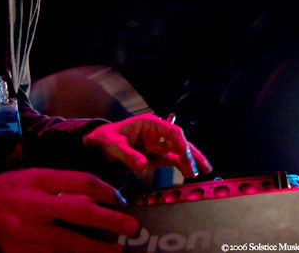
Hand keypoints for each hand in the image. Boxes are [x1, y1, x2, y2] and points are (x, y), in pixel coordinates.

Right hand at [0, 167, 139, 252]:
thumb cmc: (12, 189)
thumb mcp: (37, 178)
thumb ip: (65, 188)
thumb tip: (96, 198)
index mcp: (39, 181)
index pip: (78, 181)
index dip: (103, 190)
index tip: (120, 200)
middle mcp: (34, 206)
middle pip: (76, 212)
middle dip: (107, 220)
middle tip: (130, 227)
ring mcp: (26, 233)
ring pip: (66, 244)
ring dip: (93, 249)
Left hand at [83, 113, 212, 177]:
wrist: (97, 147)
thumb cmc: (104, 139)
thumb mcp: (113, 145)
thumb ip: (127, 154)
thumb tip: (143, 164)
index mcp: (148, 124)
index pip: (171, 131)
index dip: (182, 144)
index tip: (187, 159)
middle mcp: (156, 133)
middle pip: (179, 141)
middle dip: (191, 153)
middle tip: (201, 168)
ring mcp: (157, 145)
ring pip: (178, 151)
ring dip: (190, 160)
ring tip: (201, 172)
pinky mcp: (155, 156)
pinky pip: (171, 160)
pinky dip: (181, 166)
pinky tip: (189, 173)